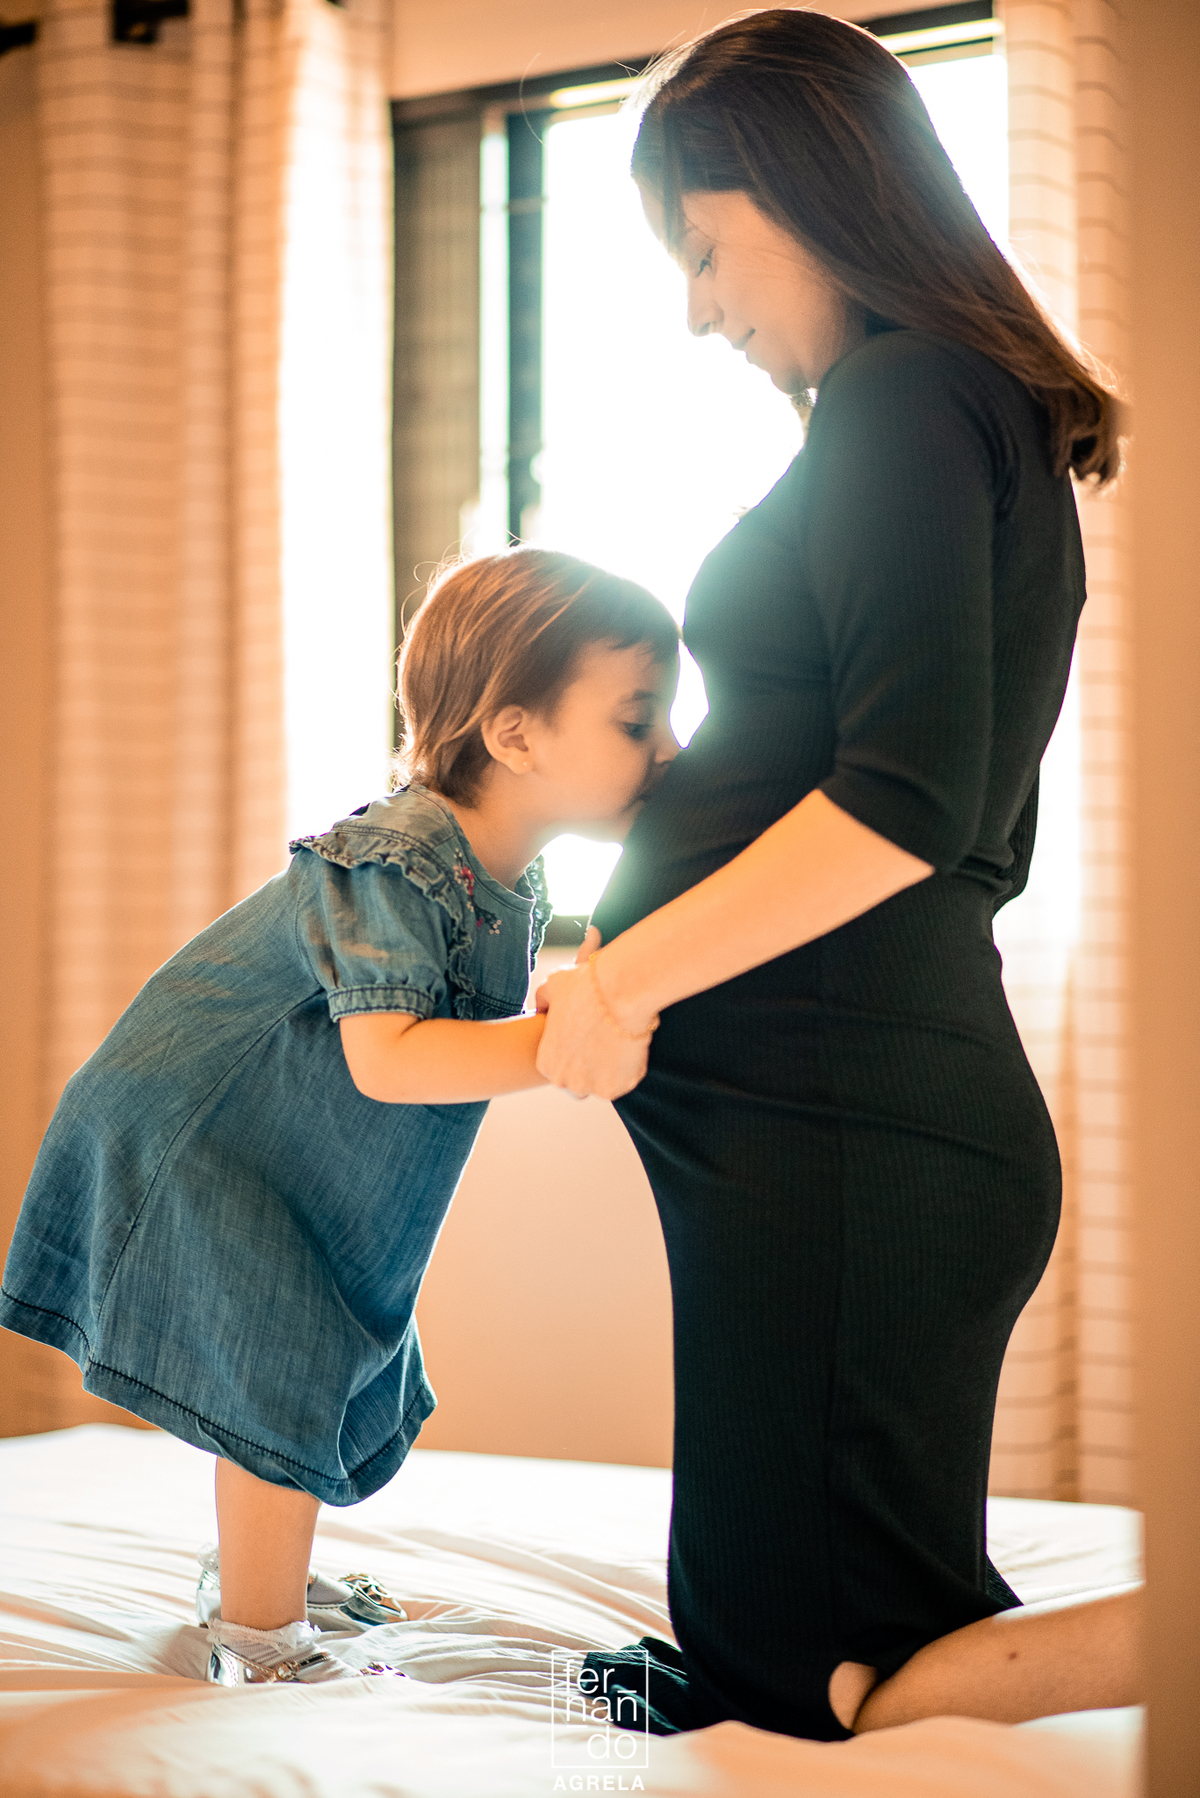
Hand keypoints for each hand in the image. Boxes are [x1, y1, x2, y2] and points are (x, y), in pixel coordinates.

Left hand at [535, 956, 652, 1100]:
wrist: (620, 992)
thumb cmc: (586, 986)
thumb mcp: (554, 985)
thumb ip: (543, 999)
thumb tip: (540, 1008)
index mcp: (545, 1062)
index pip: (559, 1068)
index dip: (576, 1054)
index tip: (589, 1039)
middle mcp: (563, 1079)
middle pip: (578, 1081)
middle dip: (590, 1068)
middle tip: (605, 1042)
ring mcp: (588, 1087)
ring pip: (601, 1085)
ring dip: (610, 1071)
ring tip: (620, 1044)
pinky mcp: (614, 1090)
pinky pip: (624, 1082)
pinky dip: (631, 1069)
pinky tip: (633, 1047)